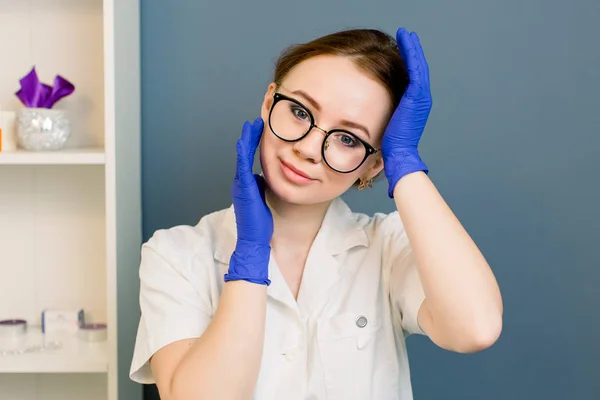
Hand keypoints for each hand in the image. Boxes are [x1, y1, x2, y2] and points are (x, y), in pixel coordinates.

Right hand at [224, 118, 273, 285]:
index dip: (254, 143)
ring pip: (242, 157)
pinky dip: (242, 153)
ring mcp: (240, 185)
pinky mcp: (243, 189)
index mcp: (246, 183)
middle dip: (250, 137)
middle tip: (256, 121)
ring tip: (251, 125)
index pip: (249, 158)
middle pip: (244, 153)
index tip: (260, 129)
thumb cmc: (261, 222)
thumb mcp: (263, 198)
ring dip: (246, 140)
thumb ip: (262, 186)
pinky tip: (243, 142)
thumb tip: (266, 176)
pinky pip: (241, 167)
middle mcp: (241, 181)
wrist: (255, 240)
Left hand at [382, 28, 431, 197]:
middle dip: (412, 50)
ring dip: (412, 49)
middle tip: (406, 35)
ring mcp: (421, 97)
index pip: (412, 77)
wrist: (399, 154)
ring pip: (418, 66)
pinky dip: (411, 56)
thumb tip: (374, 106)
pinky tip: (406, 44)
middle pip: (418, 68)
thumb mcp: (388, 122)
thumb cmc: (392, 144)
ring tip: (406, 34)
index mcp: (415, 104)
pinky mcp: (417, 96)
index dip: (408, 61)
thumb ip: (387, 111)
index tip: (400, 49)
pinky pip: (415, 70)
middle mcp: (422, 98)